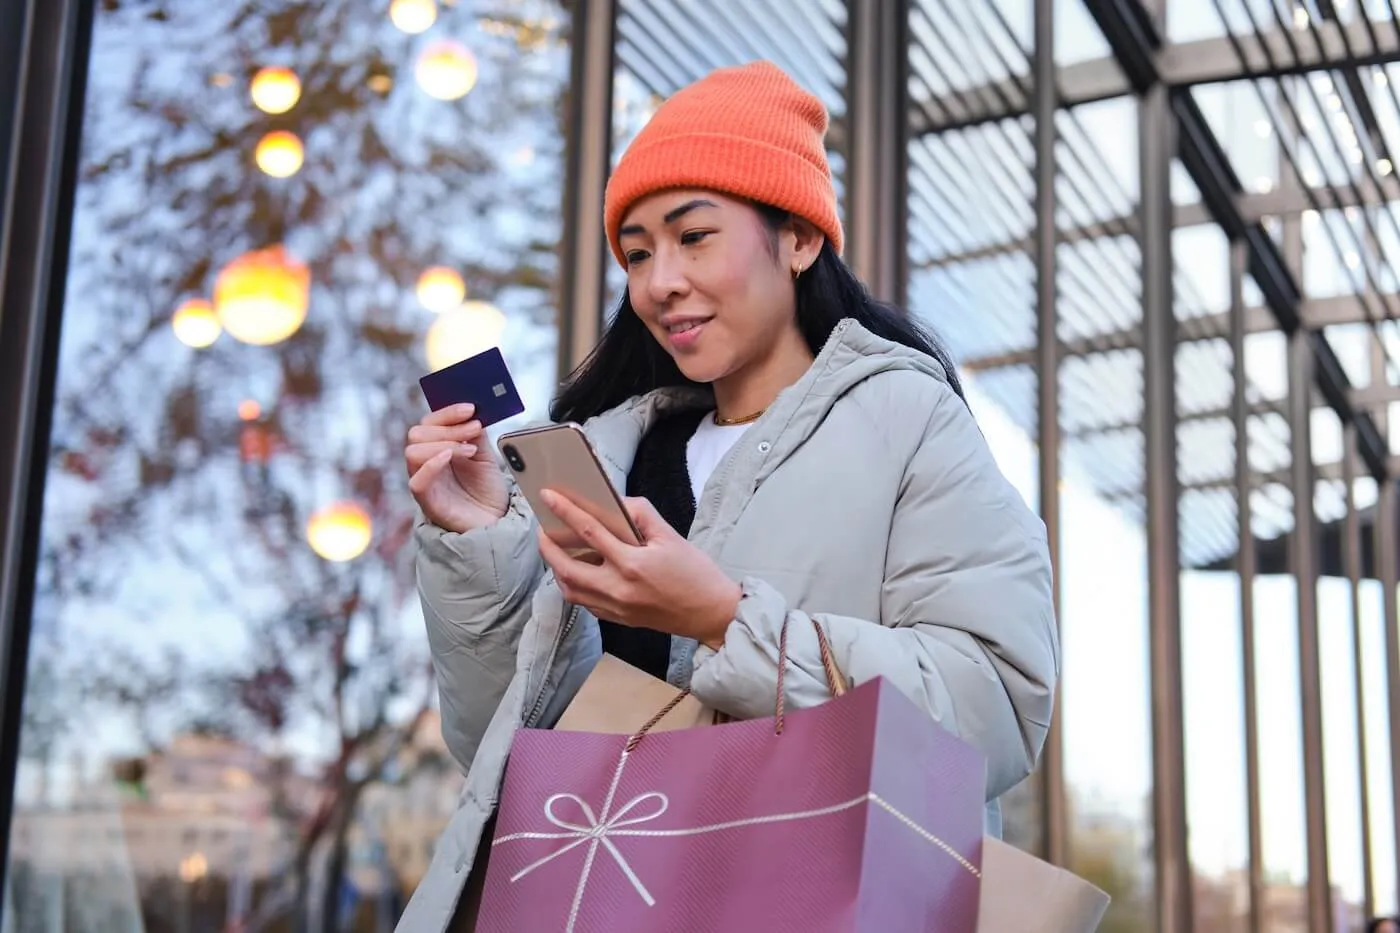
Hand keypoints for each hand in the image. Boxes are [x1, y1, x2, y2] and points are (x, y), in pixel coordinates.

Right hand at [405, 403, 509, 533]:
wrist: (497, 521)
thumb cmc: (487, 489)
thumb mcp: (485, 455)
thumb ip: (475, 434)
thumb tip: (472, 410)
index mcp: (437, 448)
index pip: (428, 422)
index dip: (447, 412)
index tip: (471, 408)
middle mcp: (426, 463)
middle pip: (417, 433)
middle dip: (447, 427)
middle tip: (474, 430)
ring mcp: (425, 481)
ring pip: (412, 452)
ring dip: (443, 443)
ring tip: (470, 449)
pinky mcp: (428, 502)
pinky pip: (417, 481)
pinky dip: (432, 465)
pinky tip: (451, 456)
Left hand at [536, 490, 740, 647]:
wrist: (711, 613)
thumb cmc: (695, 574)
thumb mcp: (671, 536)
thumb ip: (641, 514)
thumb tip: (616, 502)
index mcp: (632, 564)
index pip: (589, 532)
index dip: (565, 511)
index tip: (548, 496)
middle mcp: (618, 588)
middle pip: (567, 567)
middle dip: (548, 546)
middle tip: (542, 528)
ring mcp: (616, 608)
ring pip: (571, 589)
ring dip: (556, 568)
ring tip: (554, 550)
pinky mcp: (618, 619)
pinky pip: (584, 603)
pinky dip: (573, 585)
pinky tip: (575, 571)